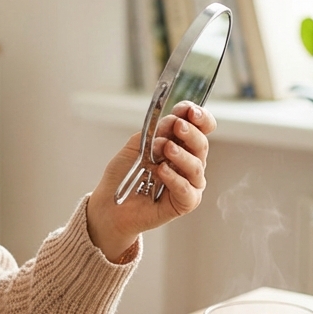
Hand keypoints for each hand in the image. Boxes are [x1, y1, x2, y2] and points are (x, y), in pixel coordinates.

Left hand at [85, 102, 216, 261]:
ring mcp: (188, 183)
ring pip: (197, 167)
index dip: (199, 117)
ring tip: (166, 148)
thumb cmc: (124, 175)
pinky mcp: (185, 203)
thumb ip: (155, 133)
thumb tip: (174, 121)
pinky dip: (175, 179)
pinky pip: (187, 190)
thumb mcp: (136, 145)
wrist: (110, 204)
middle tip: (178, 125)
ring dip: (182, 155)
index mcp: (180, 145)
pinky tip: (161, 172)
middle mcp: (188, 163)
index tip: (188, 109)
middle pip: (202, 144)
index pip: (200, 128)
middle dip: (191, 133)